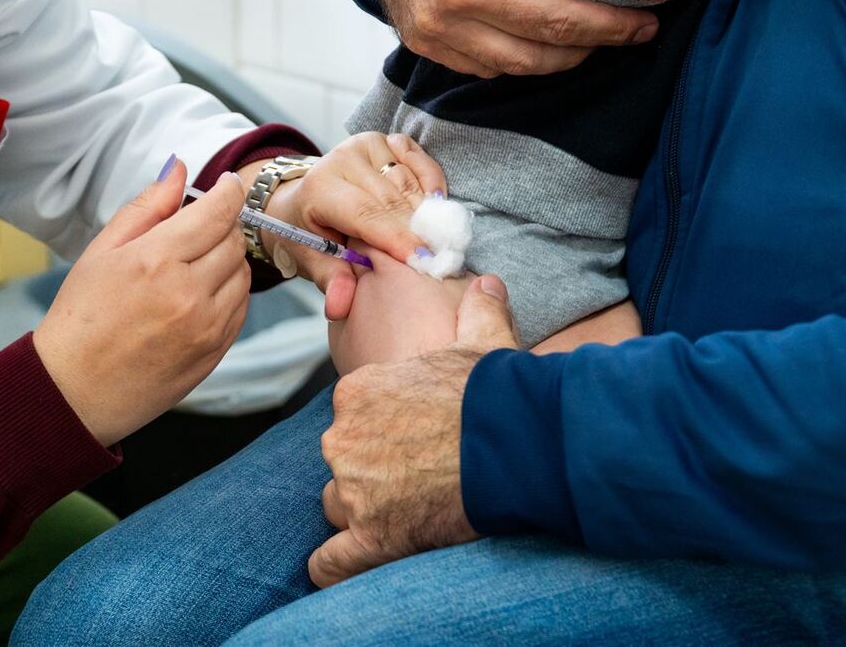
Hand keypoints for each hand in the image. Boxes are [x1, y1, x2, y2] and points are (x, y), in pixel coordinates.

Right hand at [34, 160, 249, 446]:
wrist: (75, 390)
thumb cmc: (81, 317)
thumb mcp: (103, 252)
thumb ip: (147, 208)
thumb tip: (180, 168)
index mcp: (156, 261)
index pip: (218, 213)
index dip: (229, 192)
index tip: (229, 184)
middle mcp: (188, 293)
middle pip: (235, 241)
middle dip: (224, 227)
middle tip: (200, 229)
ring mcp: (206, 325)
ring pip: (244, 274)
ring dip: (228, 261)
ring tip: (193, 266)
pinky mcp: (216, 350)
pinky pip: (241, 307)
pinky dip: (229, 293)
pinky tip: (198, 295)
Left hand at [262, 132, 446, 319]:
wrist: (300, 198)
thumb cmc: (308, 232)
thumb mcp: (311, 259)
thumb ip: (330, 280)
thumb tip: (340, 306)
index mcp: (320, 188)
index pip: (366, 215)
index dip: (397, 239)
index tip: (424, 262)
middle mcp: (344, 159)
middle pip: (394, 200)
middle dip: (420, 232)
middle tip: (442, 262)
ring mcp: (367, 146)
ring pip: (410, 183)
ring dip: (429, 213)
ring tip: (442, 242)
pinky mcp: (387, 142)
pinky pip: (421, 162)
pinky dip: (433, 184)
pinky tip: (436, 207)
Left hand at [309, 274, 518, 586]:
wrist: (517, 446)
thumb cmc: (496, 394)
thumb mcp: (485, 342)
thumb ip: (477, 310)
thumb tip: (486, 282)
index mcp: (358, 391)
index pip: (351, 415)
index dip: (381, 427)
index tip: (413, 435)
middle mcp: (344, 439)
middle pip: (343, 459)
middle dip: (369, 468)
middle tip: (416, 474)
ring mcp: (353, 490)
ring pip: (337, 505)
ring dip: (362, 511)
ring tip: (407, 511)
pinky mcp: (370, 538)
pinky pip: (328, 561)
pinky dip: (336, 565)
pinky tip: (352, 560)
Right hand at [363, 0, 672, 76]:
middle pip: (556, 22)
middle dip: (612, 26)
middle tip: (646, 25)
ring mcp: (443, 26)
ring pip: (529, 60)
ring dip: (578, 54)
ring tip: (608, 41)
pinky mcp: (430, 47)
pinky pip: (494, 68)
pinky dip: (531, 61)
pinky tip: (556, 51)